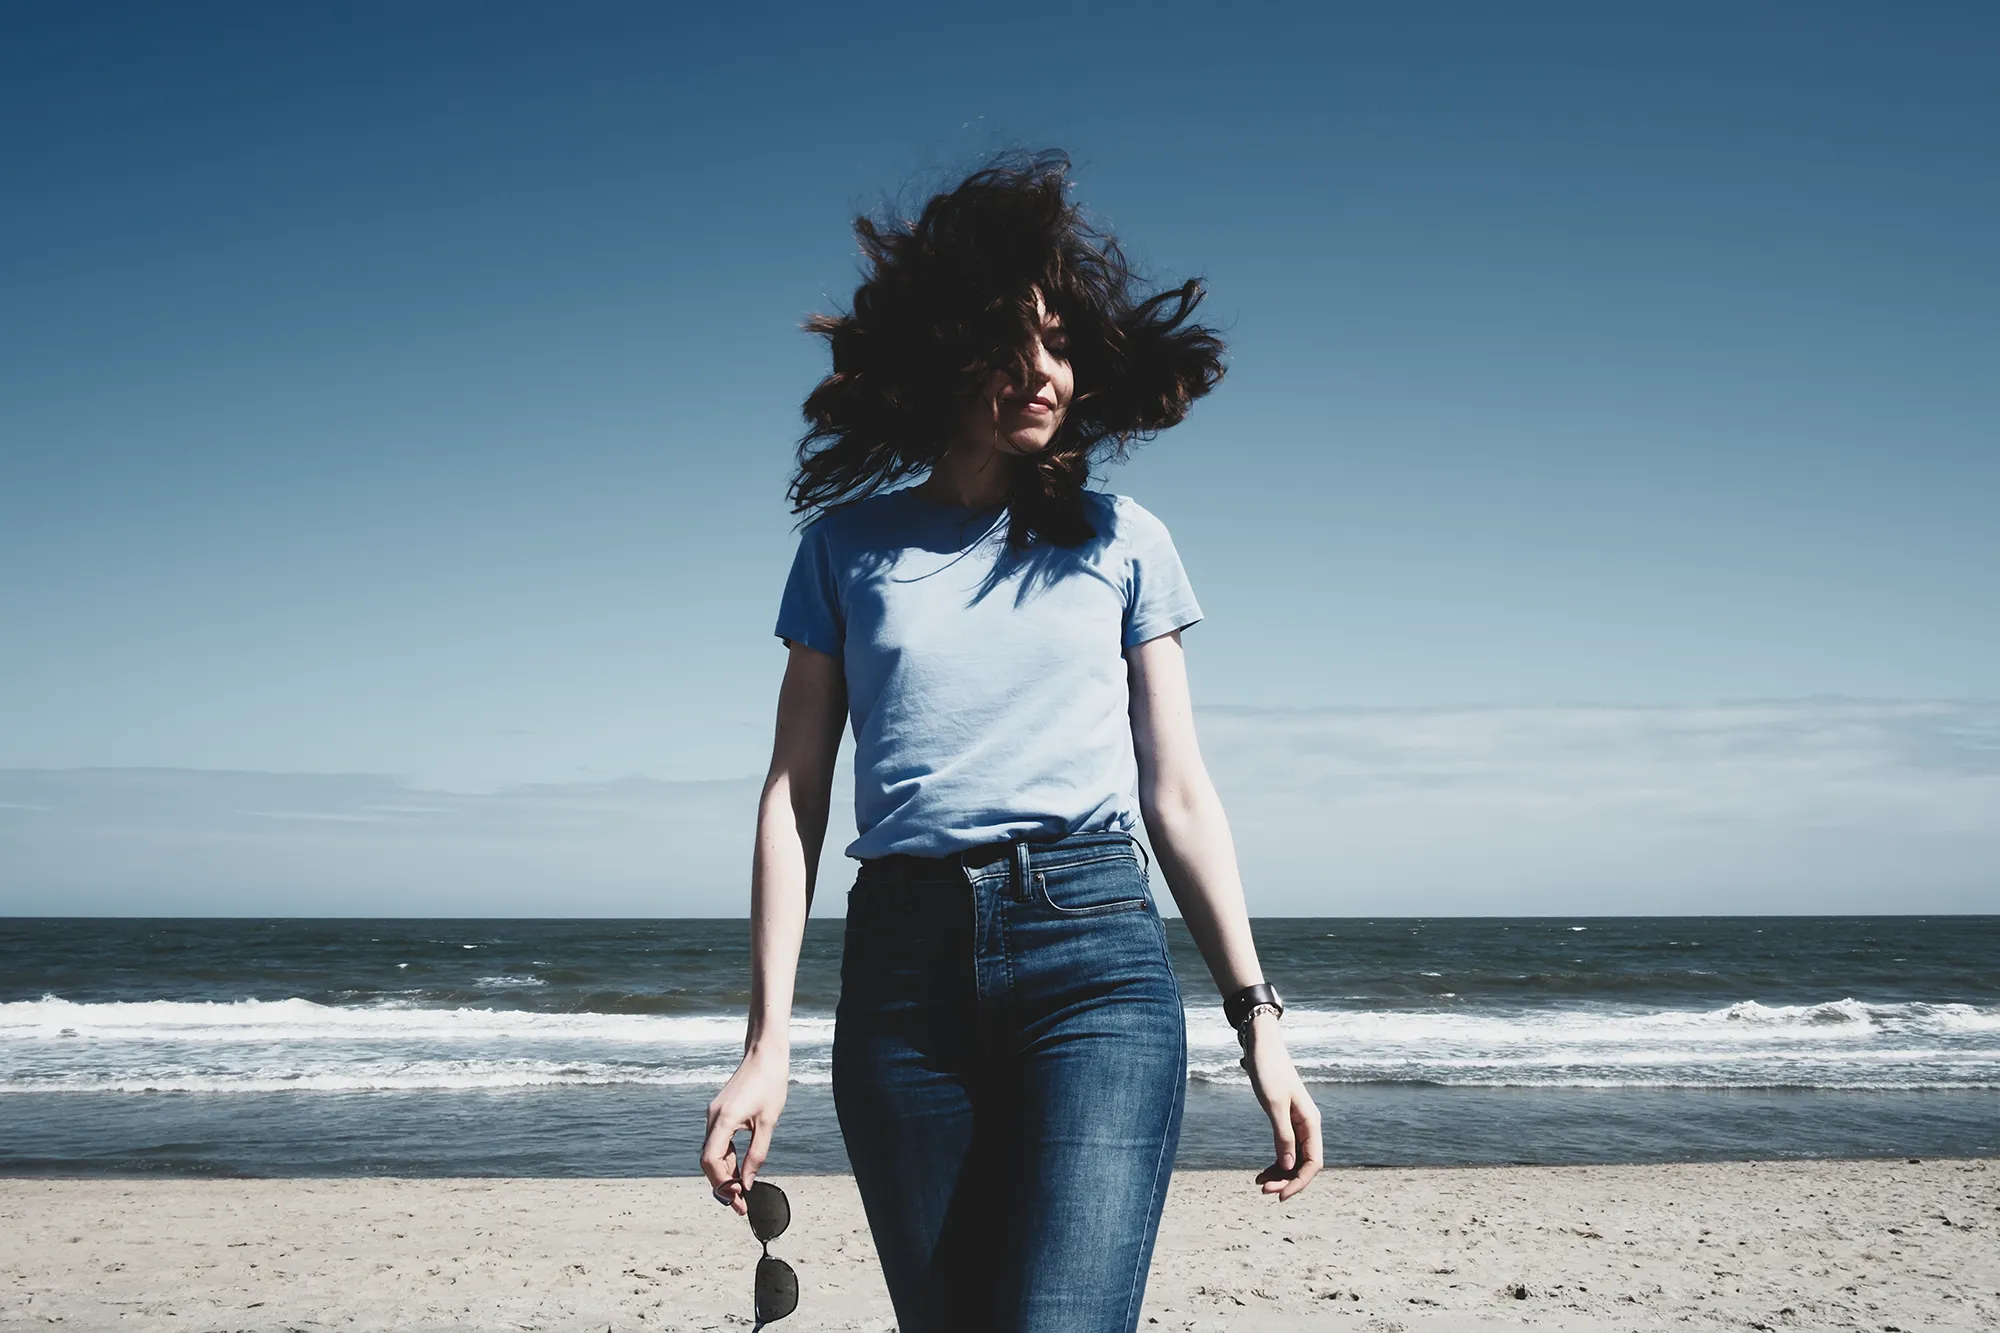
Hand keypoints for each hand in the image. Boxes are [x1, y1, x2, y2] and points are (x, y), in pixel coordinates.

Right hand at [701, 1046, 788, 1215]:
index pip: (711, 1161)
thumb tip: (747, 1183)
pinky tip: (740, 1171)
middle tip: (741, 1206)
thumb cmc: (771, 1083)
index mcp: (723, 1119)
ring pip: (712, 1153)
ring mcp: (714, 1115)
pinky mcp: (720, 1113)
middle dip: (722, 1185)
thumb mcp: (768, 1122)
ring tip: (743, 1194)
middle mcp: (713, 1118)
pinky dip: (727, 1159)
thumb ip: (756, 1154)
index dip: (721, 1183)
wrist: (766, 1053)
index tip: (738, 1199)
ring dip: (725, 1174)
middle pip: (708, 1161)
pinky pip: (718, 1143)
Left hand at [1239, 1012, 1321, 1200]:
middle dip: (1286, 1180)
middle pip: (1304, 1164)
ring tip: (1259, 1184)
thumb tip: (1288, 1165)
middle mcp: (1307, 1125)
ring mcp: (1296, 1123)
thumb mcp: (1274, 1104)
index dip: (1299, 1182)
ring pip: (1294, 1159)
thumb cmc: (1269, 1071)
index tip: (1280, 1195)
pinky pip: (1285, 1149)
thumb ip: (1283, 1135)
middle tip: (1263, 1190)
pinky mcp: (1284, 1120)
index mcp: (1311, 1122)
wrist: (1261, 1046)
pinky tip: (1262, 1171)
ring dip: (1280, 1174)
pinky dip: (1275, 1162)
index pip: (1313, 1163)